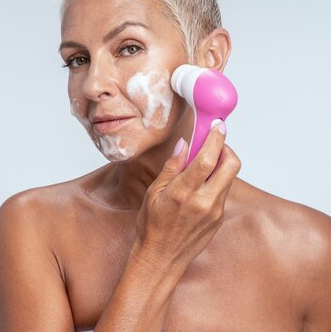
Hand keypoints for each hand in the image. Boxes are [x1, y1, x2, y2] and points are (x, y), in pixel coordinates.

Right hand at [133, 122, 241, 272]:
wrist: (160, 258)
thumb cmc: (151, 226)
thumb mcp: (153, 193)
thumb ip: (172, 167)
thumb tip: (184, 144)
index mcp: (184, 192)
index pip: (208, 158)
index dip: (216, 138)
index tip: (218, 125)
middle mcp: (204, 202)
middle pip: (231, 165)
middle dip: (226, 148)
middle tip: (213, 144)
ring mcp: (215, 211)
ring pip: (228, 178)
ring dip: (220, 165)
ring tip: (201, 165)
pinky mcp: (219, 219)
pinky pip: (223, 192)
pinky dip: (215, 182)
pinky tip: (199, 186)